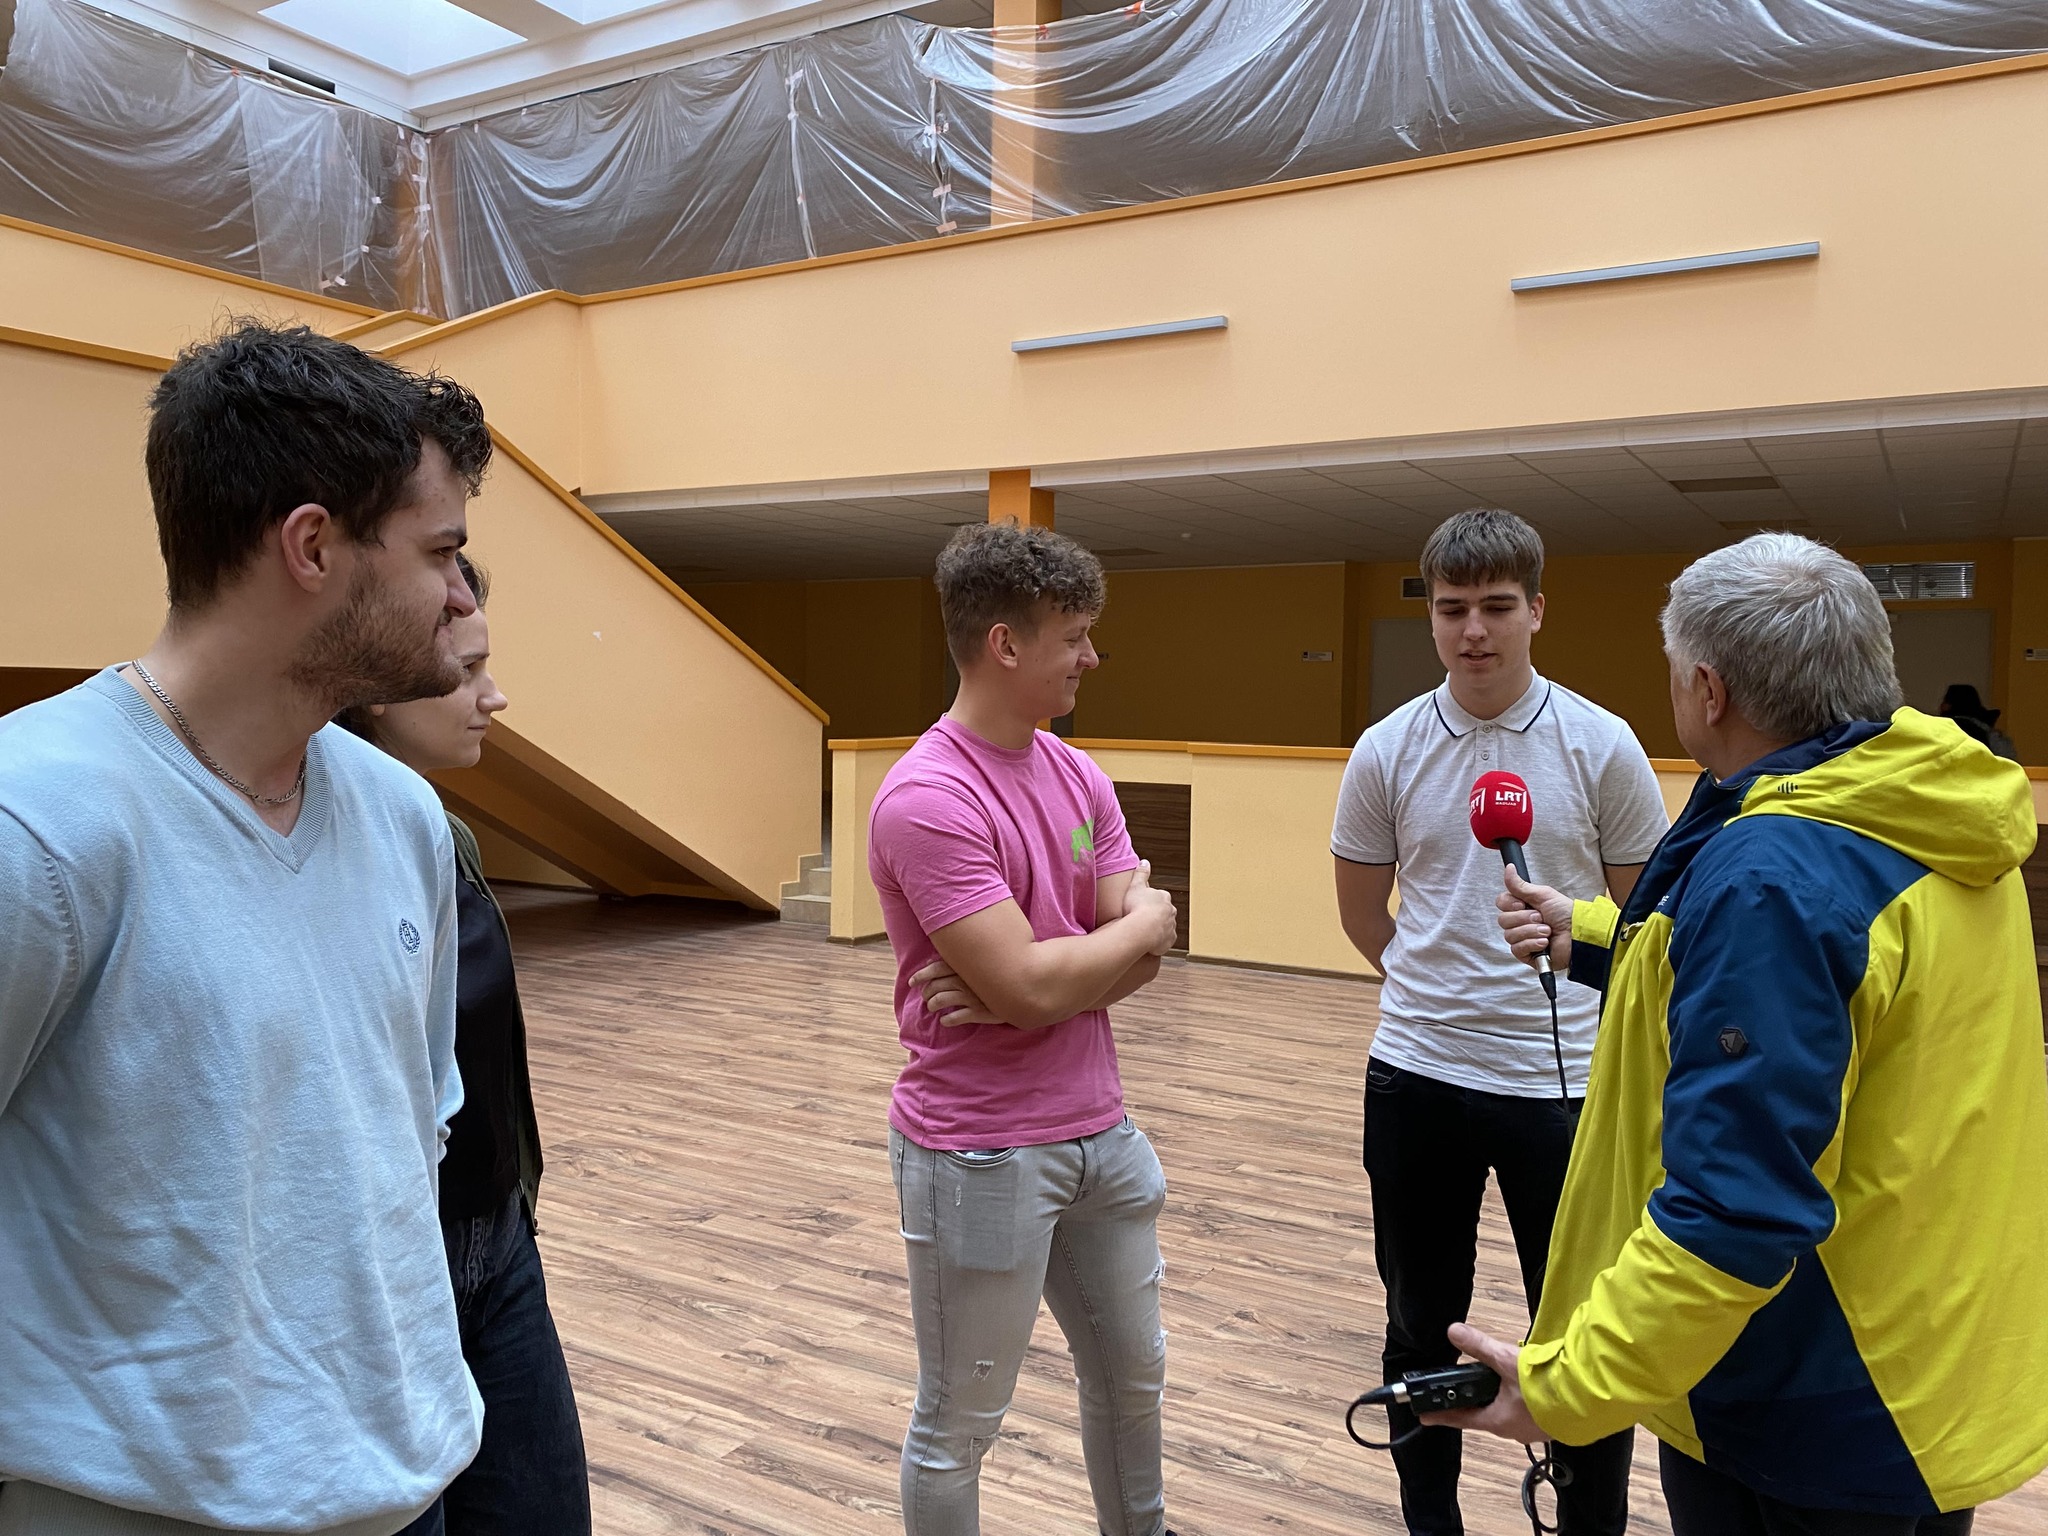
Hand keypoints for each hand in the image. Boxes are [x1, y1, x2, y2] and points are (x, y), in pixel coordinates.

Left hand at [909, 959, 1005, 1025]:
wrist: (1025, 988)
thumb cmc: (999, 975)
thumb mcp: (979, 964)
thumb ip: (958, 963)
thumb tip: (933, 961)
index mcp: (964, 967)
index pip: (935, 969)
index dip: (921, 975)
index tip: (912, 982)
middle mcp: (965, 980)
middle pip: (934, 986)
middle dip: (926, 993)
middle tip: (927, 997)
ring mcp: (971, 997)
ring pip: (939, 1001)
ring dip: (932, 1005)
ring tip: (933, 1008)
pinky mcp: (978, 1012)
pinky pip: (954, 1018)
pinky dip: (947, 1020)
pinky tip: (947, 1020)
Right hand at [1124, 860, 1178, 955]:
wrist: (1142, 929)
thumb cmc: (1137, 907)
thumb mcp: (1136, 886)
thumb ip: (1141, 873)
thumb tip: (1145, 861)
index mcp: (1164, 897)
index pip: (1160, 897)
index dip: (1151, 901)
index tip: (1143, 904)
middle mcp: (1171, 911)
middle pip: (1165, 912)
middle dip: (1156, 915)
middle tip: (1142, 918)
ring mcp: (1171, 926)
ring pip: (1165, 927)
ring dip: (1158, 929)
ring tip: (1144, 932)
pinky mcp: (1169, 941)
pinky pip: (1164, 941)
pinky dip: (1158, 942)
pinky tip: (1148, 943)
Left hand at [1421, 1323, 1545, 1443]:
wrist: (1588, 1398)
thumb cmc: (1545, 1387)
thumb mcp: (1506, 1361)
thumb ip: (1479, 1346)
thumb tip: (1454, 1331)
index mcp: (1498, 1420)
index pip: (1462, 1419)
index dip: (1443, 1415)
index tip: (1426, 1417)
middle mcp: (1514, 1429)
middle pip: (1486, 1415)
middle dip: (1476, 1403)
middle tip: (1464, 1392)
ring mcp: (1534, 1428)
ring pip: (1509, 1413)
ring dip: (1501, 1399)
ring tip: (1499, 1382)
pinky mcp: (1551, 1422)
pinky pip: (1529, 1411)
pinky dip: (1522, 1398)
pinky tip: (1528, 1386)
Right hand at [1496, 865, 1572, 971]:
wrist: (1578, 933)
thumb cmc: (1565, 913)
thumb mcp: (1543, 895)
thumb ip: (1520, 885)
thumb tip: (1508, 868)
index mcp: (1522, 907)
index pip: (1501, 904)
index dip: (1509, 904)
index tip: (1522, 904)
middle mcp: (1520, 923)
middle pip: (1503, 920)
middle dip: (1524, 919)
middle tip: (1541, 918)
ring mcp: (1523, 939)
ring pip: (1510, 935)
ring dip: (1531, 931)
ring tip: (1547, 931)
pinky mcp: (1527, 954)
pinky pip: (1517, 949)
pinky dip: (1532, 944)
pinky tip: (1544, 943)